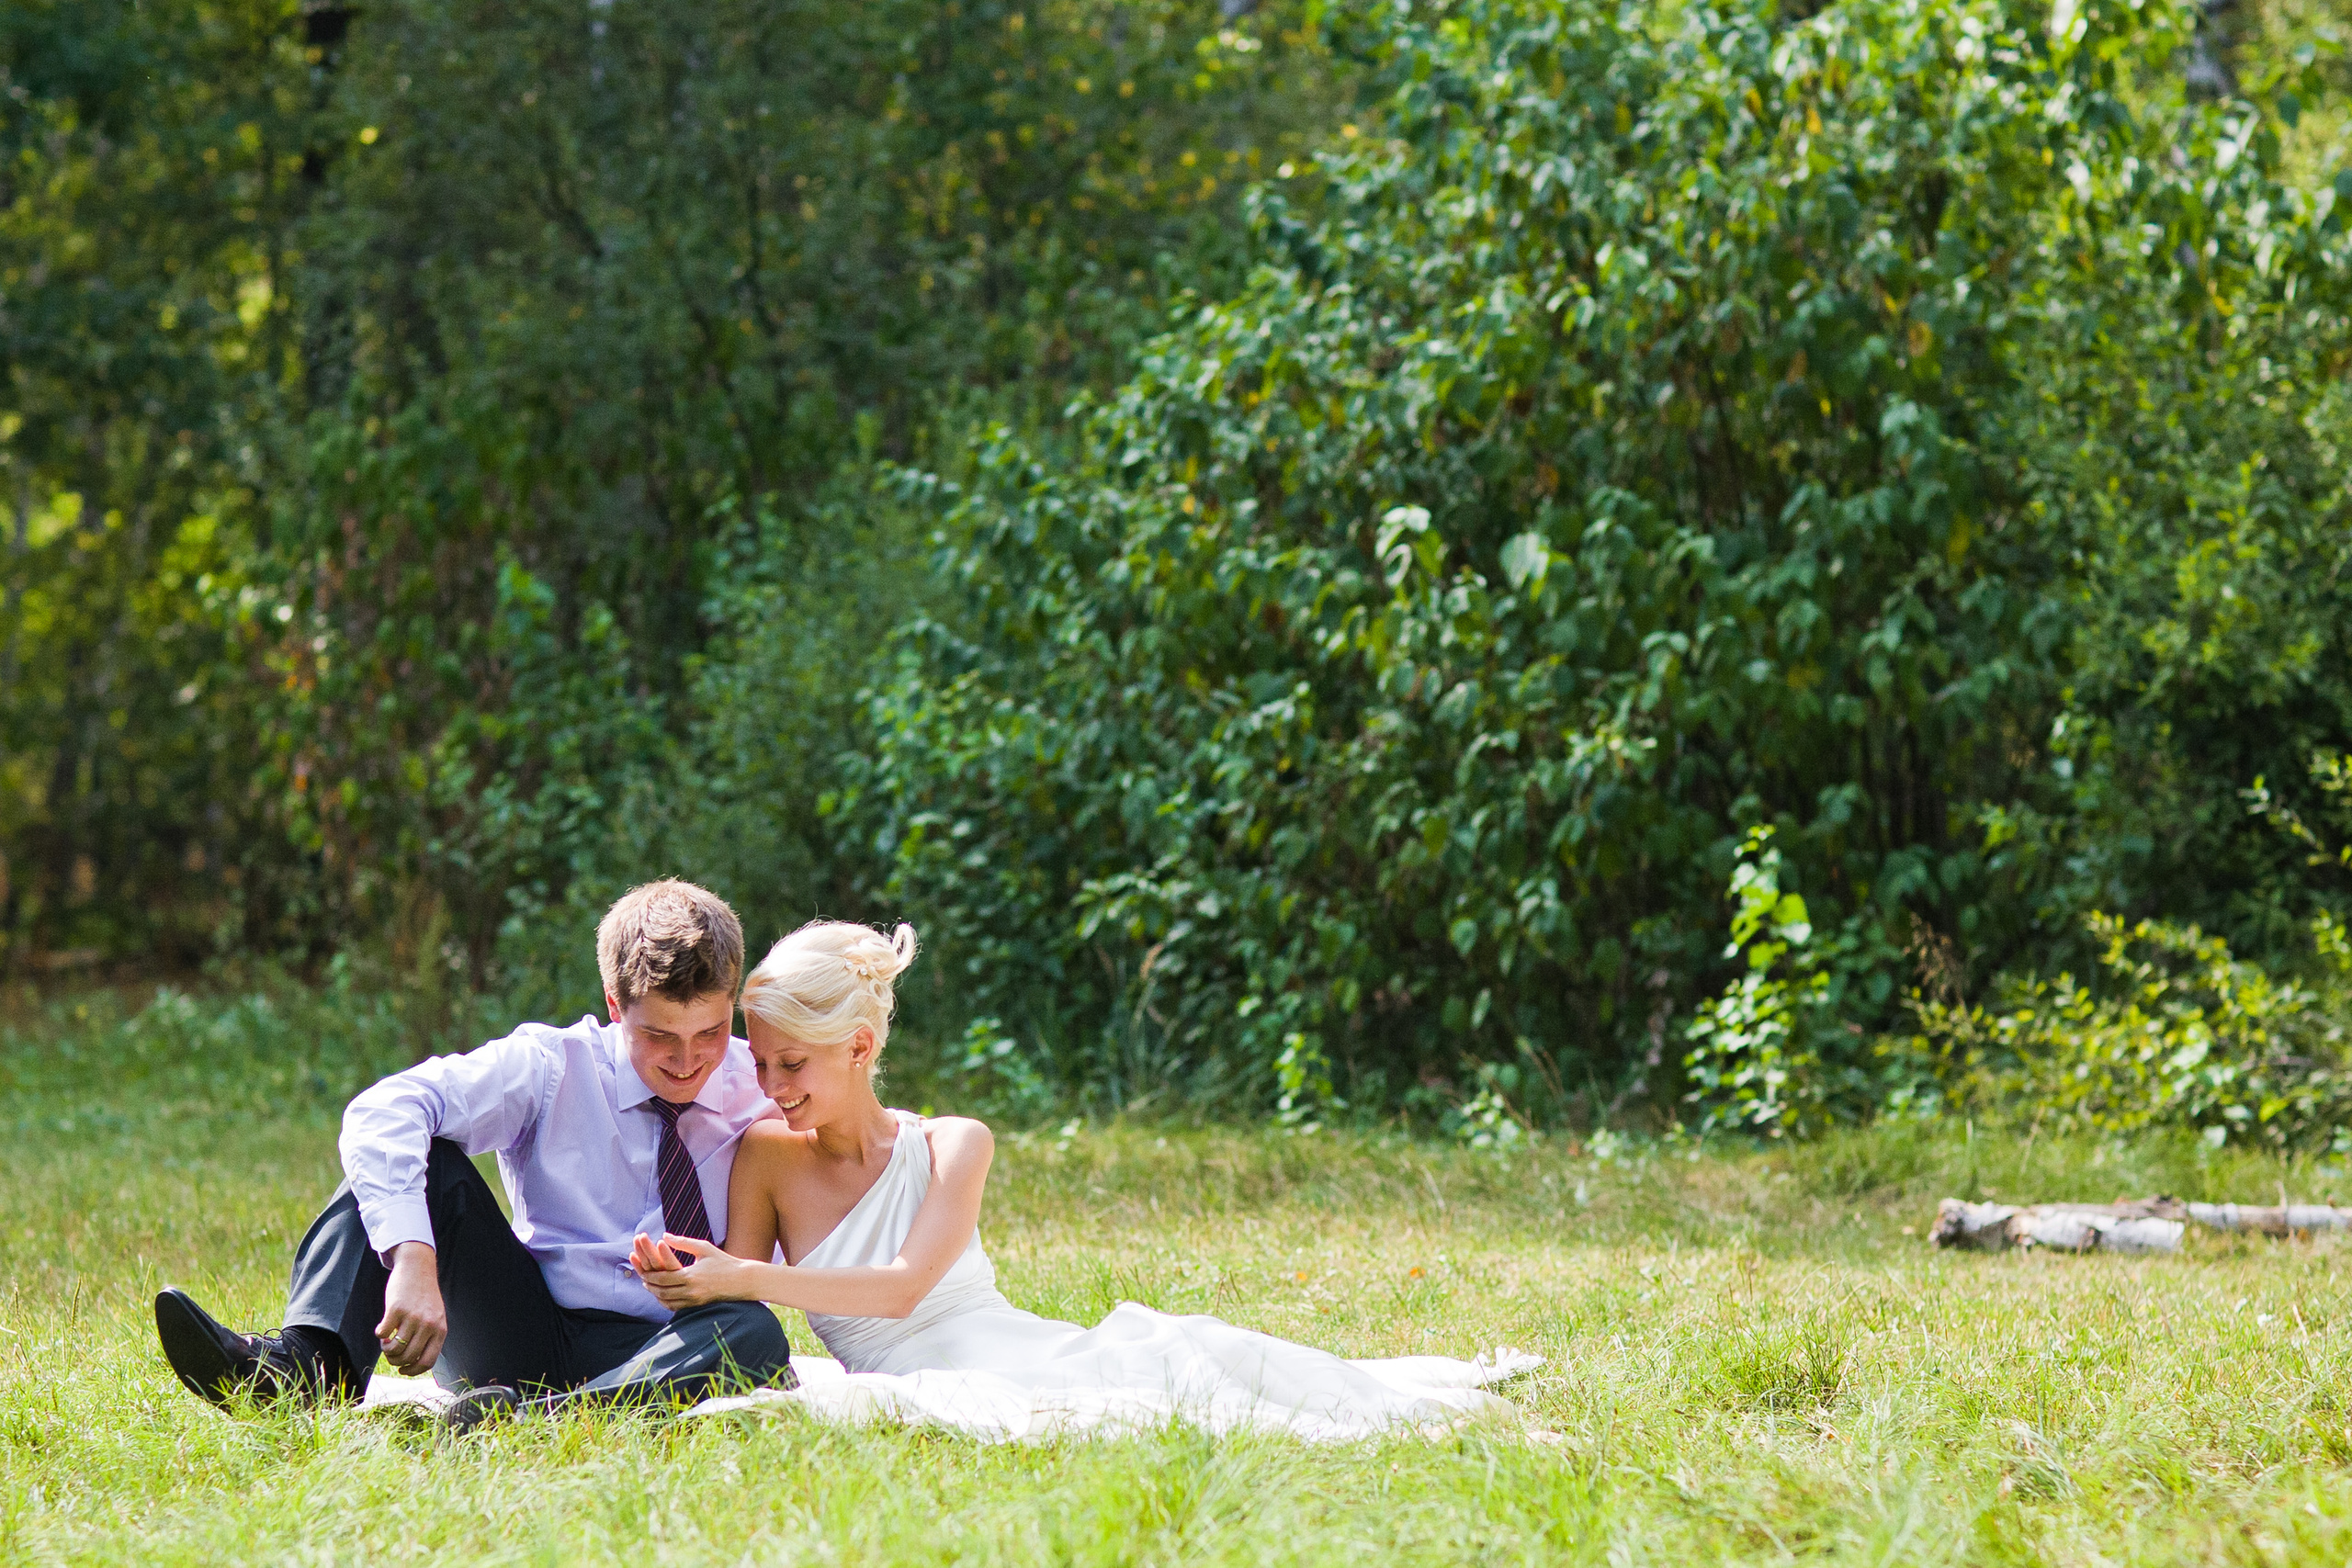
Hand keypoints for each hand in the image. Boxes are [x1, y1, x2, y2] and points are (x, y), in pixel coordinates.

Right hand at [375, 1242, 446, 1373]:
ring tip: (386, 1341)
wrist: (417, 1267)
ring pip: (394, 1349)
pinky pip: (382, 1334)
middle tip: (390, 1352)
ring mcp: (412, 1317)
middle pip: (408, 1357)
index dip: (412, 1371)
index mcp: (440, 1329)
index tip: (402, 1370)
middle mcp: (428, 1325)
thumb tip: (412, 1363)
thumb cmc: (424, 1296)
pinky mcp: (396, 1309)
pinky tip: (382, 1329)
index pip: (427, 1361)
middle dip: (395, 1361)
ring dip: (386, 1349)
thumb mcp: (435, 1316)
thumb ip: (429, 1336)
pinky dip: (379, 1335)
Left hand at [629, 1233, 738, 1308]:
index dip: (650, 1275)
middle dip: (650, 1286)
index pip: (663, 1278)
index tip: (643, 1271)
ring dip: (656, 1295)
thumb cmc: (723, 1261)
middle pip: (662, 1291)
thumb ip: (682, 1242)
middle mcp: (691, 1291)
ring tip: (650, 1287)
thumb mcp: (704, 1248)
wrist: (742, 1280)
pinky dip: (666, 1302)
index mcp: (691, 1275)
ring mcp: (694, 1300)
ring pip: (667, 1302)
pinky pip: (676, 1307)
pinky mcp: (697, 1305)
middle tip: (643, 1279)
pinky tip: (663, 1295)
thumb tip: (664, 1235)